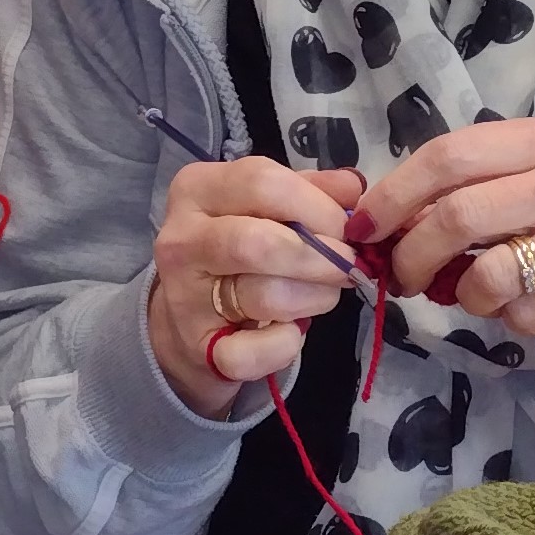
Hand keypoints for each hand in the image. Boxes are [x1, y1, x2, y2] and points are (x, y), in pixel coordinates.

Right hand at [145, 156, 368, 417]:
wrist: (186, 320)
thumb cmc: (235, 253)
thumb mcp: (265, 208)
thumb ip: (309, 191)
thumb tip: (353, 187)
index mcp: (197, 190)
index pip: (263, 183)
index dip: (318, 207)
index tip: (345, 229)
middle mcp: (181, 240)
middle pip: (258, 242)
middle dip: (321, 257)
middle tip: (347, 266)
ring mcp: (183, 297)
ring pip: (264, 296)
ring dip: (314, 298)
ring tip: (324, 296)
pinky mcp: (197, 347)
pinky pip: (253, 352)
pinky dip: (285, 346)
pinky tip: (291, 333)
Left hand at [354, 119, 534, 340]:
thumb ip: (478, 182)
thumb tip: (392, 218)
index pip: (451, 156)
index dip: (394, 194)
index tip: (366, 226)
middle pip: (458, 217)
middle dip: (411, 255)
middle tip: (401, 275)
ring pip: (488, 276)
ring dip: (462, 294)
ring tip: (472, 291)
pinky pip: (522, 317)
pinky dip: (508, 318)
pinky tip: (529, 304)